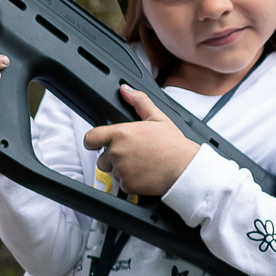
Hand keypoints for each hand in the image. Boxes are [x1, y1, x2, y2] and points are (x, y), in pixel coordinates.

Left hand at [83, 84, 200, 195]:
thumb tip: (126, 90)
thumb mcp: (158, 117)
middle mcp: (117, 152)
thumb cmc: (173, 145)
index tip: (99, 142)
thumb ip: (139, 102)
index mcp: (121, 134)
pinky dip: (130, 181)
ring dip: (122, 169)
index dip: (94, 140)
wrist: (185, 168)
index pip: (90, 138)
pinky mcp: (126, 185)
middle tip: (134, 154)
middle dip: (114, 157)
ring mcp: (120, 170)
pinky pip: (121, 183)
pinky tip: (144, 173)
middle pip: (102, 158)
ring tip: (142, 163)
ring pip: (112, 171)